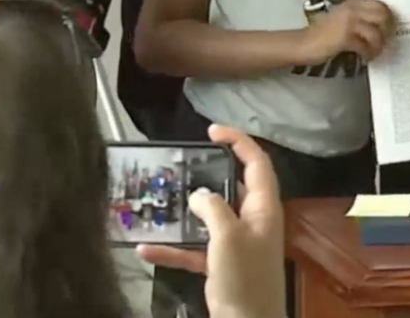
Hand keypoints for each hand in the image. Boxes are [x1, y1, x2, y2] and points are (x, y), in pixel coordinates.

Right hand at [137, 125, 284, 317]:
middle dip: (204, 176)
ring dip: (183, 214)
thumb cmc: (245, 278)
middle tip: (178, 167)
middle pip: (230, 188)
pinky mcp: (221, 267)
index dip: (238, 141)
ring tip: (157, 201)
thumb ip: (212, 208)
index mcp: (263, 207)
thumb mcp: (228, 236)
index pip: (256, 162)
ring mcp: (236, 245)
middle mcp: (252, 221)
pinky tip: (146, 248)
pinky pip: (194, 251)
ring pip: (208, 219)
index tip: (211, 130)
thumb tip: (198, 194)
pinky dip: (173, 249)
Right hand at [303, 0, 393, 62]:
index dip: (389, 17)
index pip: (380, 4)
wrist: (303, 44)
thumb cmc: (323, 34)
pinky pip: (366, 46)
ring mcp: (348, 22)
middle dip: (387, 31)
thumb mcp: (342, 18)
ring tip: (373, 52)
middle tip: (383, 42)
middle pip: (383, 16)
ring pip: (377, 33)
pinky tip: (365, 57)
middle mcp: (352, 9)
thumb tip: (382, 25)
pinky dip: (369, 53)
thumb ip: (359, 17)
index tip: (388, 29)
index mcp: (353, 3)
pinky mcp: (345, 37)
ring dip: (378, 46)